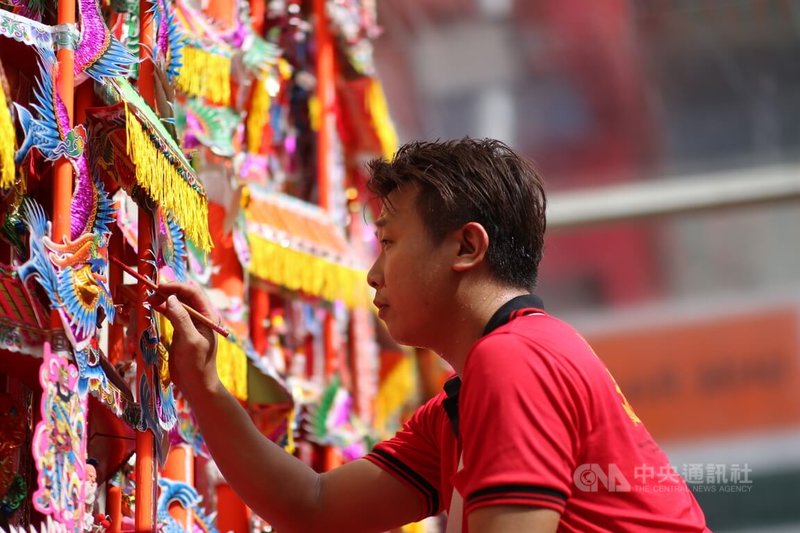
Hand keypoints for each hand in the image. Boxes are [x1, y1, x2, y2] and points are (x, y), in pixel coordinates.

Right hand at [151, 282, 221, 398]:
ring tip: (147, 300)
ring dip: (162, 300)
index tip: (159, 286)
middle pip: (183, 296)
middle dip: (167, 292)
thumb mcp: (189, 341)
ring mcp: (190, 323)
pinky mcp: (180, 331)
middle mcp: (200, 317)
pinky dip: (161, 310)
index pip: (193, 293)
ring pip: (176, 304)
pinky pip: (171, 315)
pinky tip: (151, 308)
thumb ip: (181, 319)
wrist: (196, 385)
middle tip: (149, 293)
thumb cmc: (197, 364)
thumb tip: (170, 298)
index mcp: (208, 316)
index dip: (176, 286)